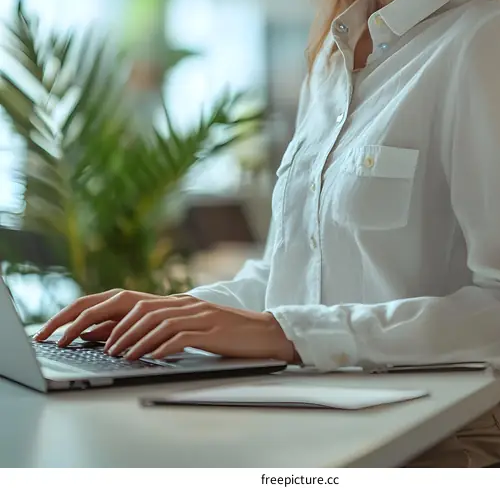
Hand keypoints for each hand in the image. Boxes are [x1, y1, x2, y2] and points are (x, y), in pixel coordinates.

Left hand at [34, 289, 296, 362]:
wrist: (267, 333)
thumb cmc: (227, 335)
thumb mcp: (190, 328)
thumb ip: (161, 329)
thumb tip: (124, 340)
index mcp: (174, 303)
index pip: (128, 300)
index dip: (99, 309)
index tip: (73, 325)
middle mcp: (183, 304)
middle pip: (136, 308)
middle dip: (107, 325)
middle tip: (85, 342)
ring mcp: (198, 316)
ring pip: (156, 321)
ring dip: (133, 339)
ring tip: (117, 354)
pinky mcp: (211, 331)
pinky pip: (181, 337)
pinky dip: (162, 347)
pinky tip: (150, 358)